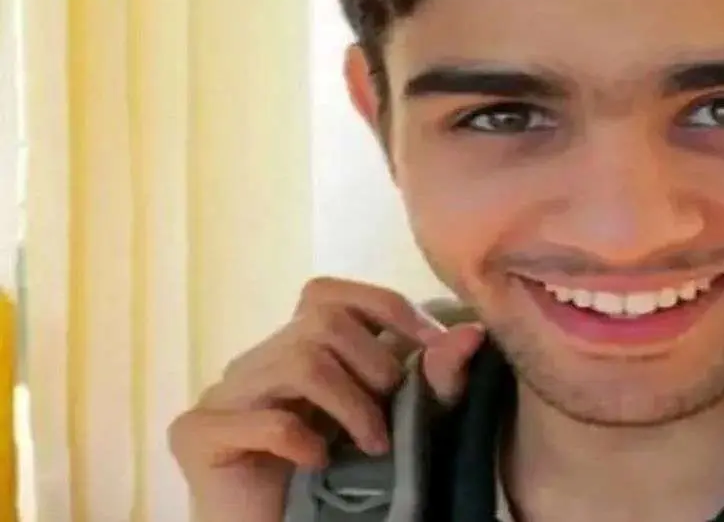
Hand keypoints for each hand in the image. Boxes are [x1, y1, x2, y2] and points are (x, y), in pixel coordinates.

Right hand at [168, 278, 483, 521]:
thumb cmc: (341, 485)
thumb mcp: (400, 423)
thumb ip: (433, 380)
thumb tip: (472, 333)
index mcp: (295, 350)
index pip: (330, 293)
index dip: (386, 309)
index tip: (431, 347)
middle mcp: (253, 363)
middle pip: (320, 320)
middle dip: (373, 366)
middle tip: (389, 421)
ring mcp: (221, 396)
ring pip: (298, 360)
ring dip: (351, 406)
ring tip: (372, 448)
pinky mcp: (196, 434)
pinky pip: (264, 419)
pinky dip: (305, 442)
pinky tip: (317, 465)